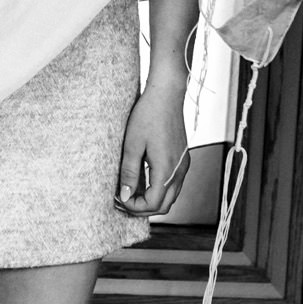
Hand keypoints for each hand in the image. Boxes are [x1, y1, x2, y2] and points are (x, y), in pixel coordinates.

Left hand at [115, 79, 191, 217]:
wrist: (166, 94)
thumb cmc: (148, 115)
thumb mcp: (132, 144)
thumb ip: (129, 173)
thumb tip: (125, 196)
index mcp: (167, 170)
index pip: (153, 204)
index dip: (134, 207)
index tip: (118, 199)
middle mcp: (179, 171)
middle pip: (164, 206)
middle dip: (142, 208)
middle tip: (123, 201)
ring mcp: (183, 166)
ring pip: (170, 196)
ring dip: (151, 200)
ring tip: (130, 192)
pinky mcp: (182, 159)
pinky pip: (172, 184)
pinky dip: (158, 189)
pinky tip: (142, 181)